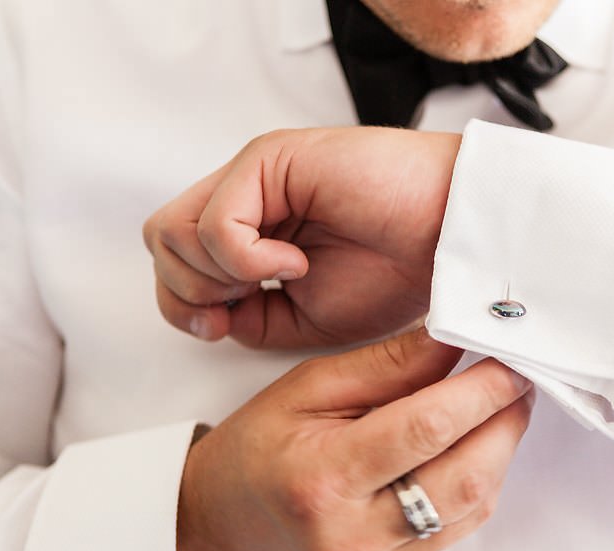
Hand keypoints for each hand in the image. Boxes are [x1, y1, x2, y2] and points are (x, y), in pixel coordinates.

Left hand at [143, 127, 459, 347]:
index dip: (184, 305)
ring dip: (218, 276)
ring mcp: (254, 176)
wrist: (452, 238)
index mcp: (255, 231)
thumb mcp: (308, 320)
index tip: (224, 326)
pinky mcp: (269, 161)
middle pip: (161, 244)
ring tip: (284, 276)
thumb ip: (253, 318)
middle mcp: (247, 198)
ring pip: (170, 233)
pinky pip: (215, 226)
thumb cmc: (398, 273)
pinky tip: (295, 263)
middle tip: (254, 299)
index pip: (175, 263)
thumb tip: (208, 314)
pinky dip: (247, 261)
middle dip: (193, 292)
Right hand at [177, 328, 533, 550]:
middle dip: (506, 420)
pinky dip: (475, 483)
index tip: (509, 358)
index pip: (427, 428)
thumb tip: (453, 338)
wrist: (220, 533)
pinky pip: (458, 528)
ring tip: (496, 408)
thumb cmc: (253, 453)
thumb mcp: (306, 389)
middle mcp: (353, 537)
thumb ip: (387, 366)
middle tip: (518, 379)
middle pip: (467, 477)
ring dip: (499, 450)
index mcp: (322, 479)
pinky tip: (466, 450)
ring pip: (474, 506)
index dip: (481, 390)